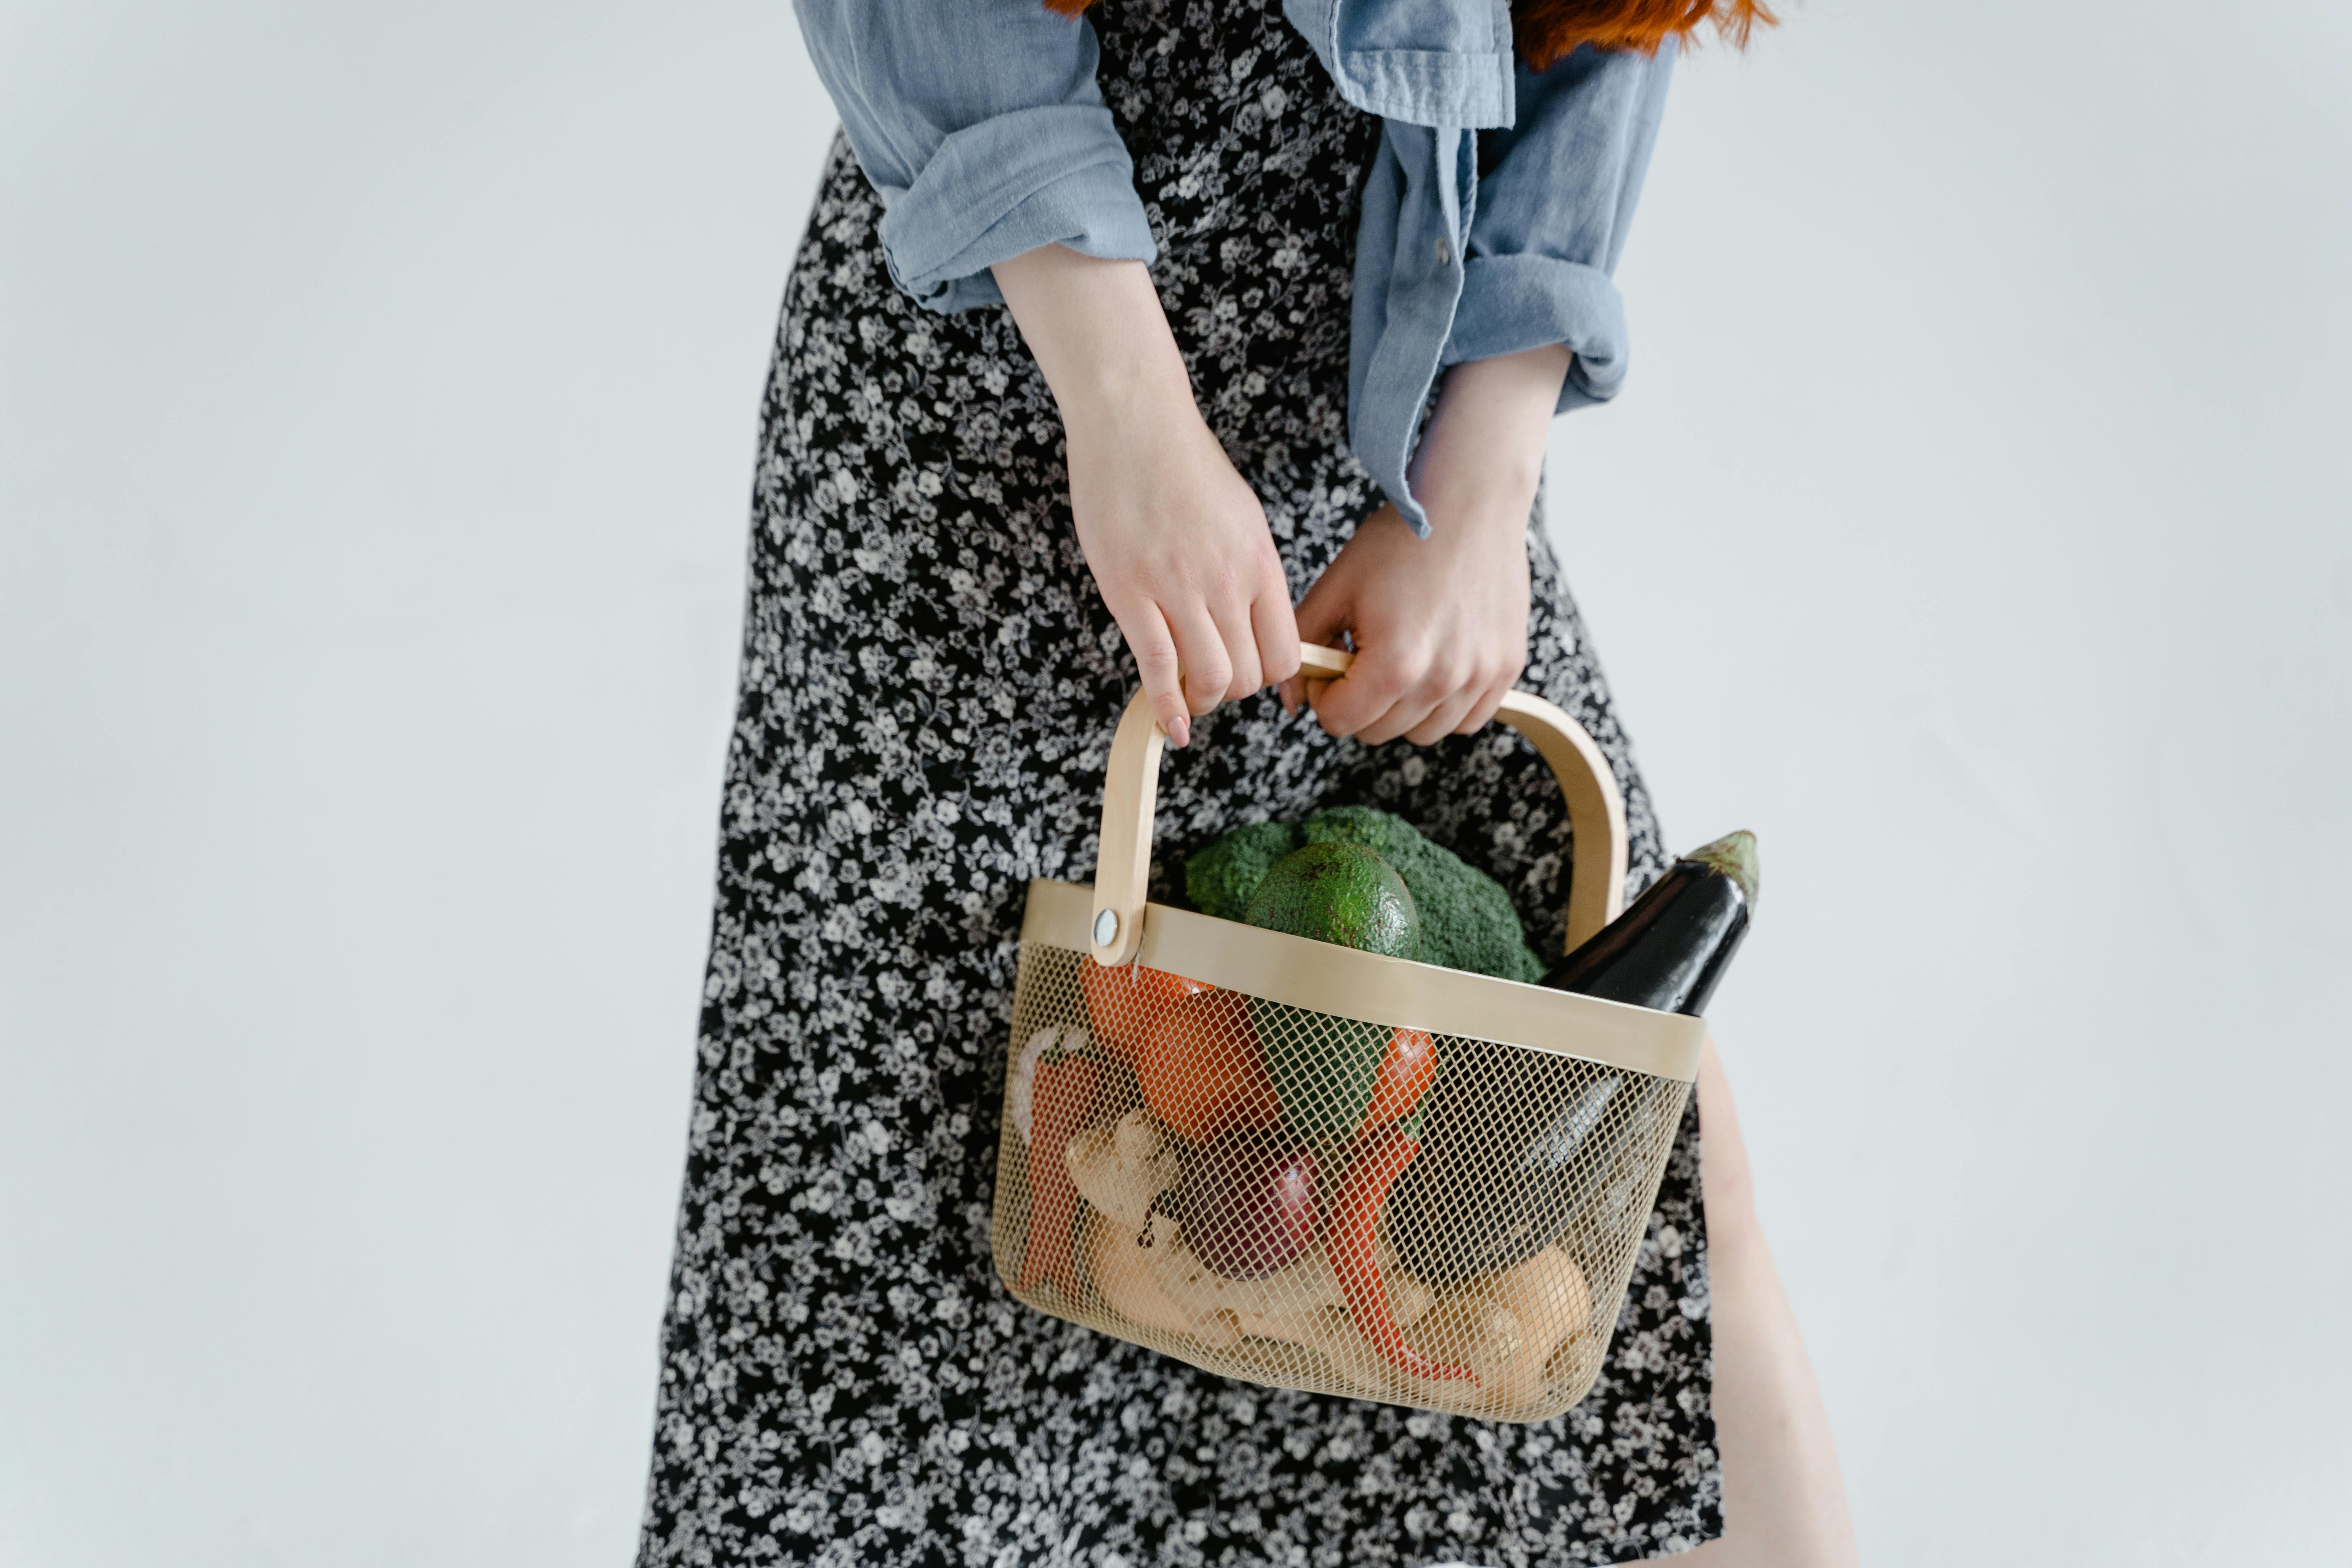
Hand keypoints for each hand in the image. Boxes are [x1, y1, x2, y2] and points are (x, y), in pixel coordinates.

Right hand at [993, 246, 1298, 746]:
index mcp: (1259, 563)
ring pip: (1210, 680)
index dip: (1272, 679)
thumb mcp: (1241, 518)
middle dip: (1235, 692)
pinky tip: (1167, 724)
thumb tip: (1252, 621)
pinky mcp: (1130, 592)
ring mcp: (1178, 589)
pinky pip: (1157, 668)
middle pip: (1250, 675)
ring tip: (1190, 693)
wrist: (1134, 421)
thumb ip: (1250, 573)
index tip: (1254, 677)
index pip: (1286, 652)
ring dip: (1202, 700)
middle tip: (1214, 684)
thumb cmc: (1184, 465)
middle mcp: (1227, 581)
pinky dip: (1166, 707)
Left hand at [1278, 344, 1570, 744]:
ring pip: (1421, 733)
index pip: (1338, 722)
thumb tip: (1292, 700)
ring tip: (1401, 655)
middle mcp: (1442, 680)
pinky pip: (1465, 720)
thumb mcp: (1337, 587)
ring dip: (1401, 707)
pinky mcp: (1506, 669)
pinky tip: (1434, 663)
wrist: (1469, 503)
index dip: (1324, 693)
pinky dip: (1444, 704)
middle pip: (1377, 732)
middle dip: (1359, 700)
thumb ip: (1303, 646)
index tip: (1333, 660)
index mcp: (1394, 663)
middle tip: (1363, 653)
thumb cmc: (1399, 539)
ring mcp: (1480, 677)